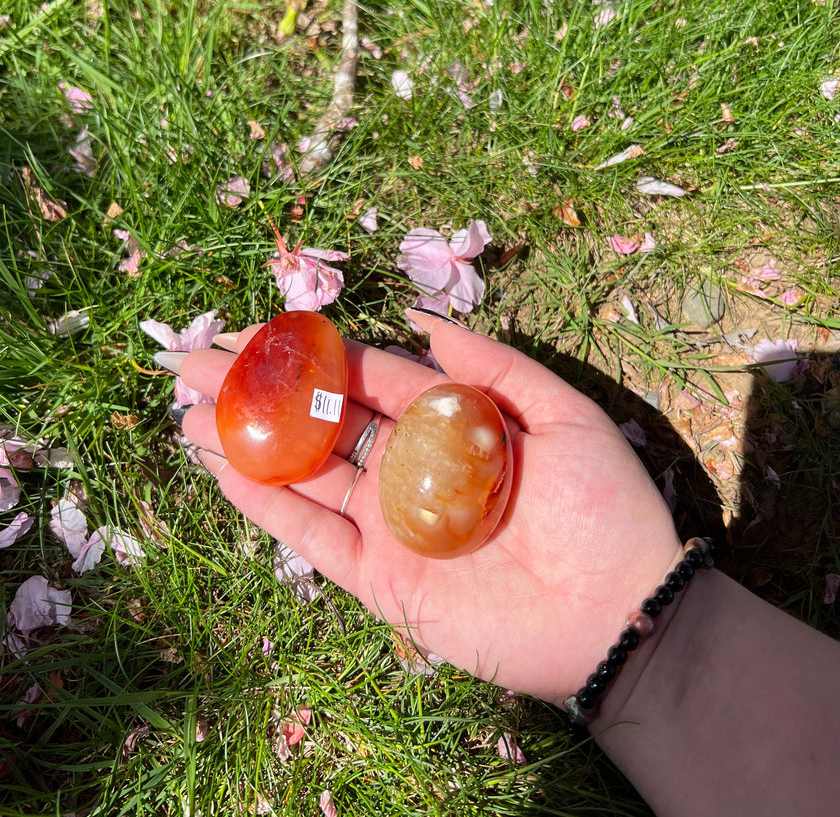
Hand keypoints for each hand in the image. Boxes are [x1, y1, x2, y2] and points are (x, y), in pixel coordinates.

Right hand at [179, 309, 682, 705]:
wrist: (617, 615)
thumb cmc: (601, 508)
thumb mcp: (563, 416)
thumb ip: (495, 367)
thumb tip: (427, 321)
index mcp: (447, 426)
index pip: (366, 380)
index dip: (310, 355)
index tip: (255, 331)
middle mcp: (409, 470)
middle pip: (320, 424)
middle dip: (257, 393)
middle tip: (192, 364)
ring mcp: (388, 525)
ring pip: (302, 477)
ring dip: (245, 445)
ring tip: (188, 415)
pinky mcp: (378, 578)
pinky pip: (311, 538)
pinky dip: (267, 506)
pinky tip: (223, 469)